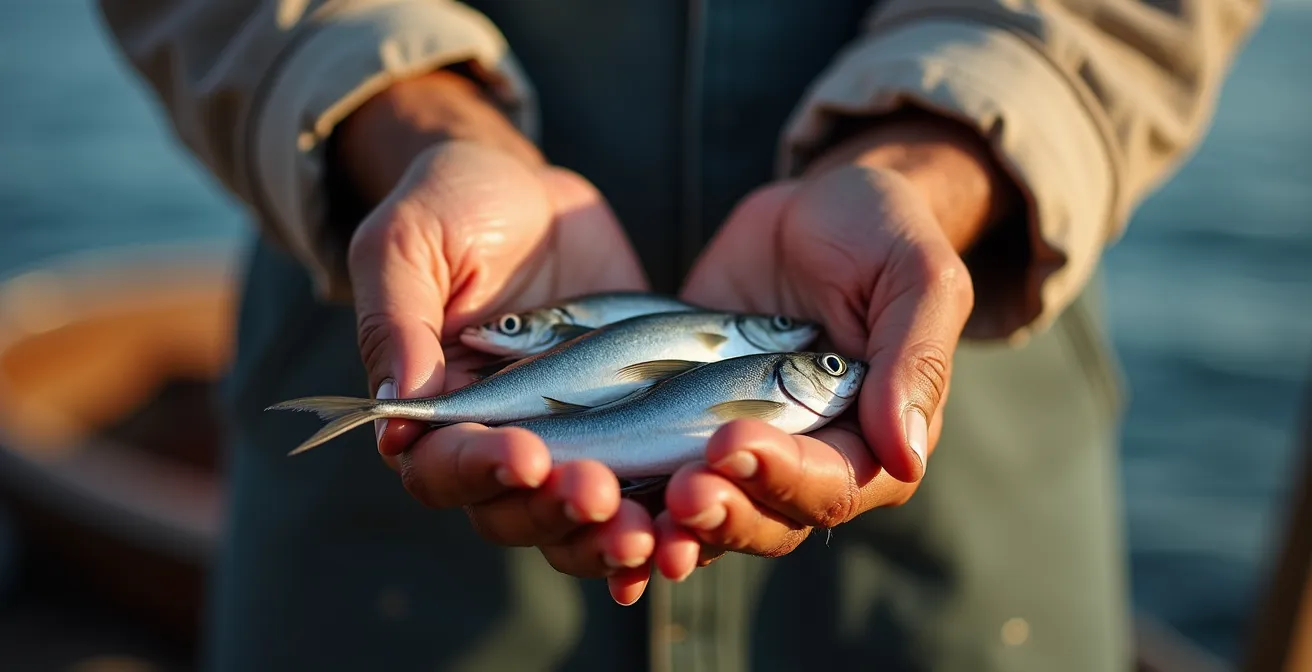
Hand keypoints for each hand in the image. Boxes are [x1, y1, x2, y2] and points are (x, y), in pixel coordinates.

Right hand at [338, 70, 654, 601]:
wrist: (533, 193)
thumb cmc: (452, 207)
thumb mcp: (409, 243)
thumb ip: (397, 322)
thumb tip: (395, 414)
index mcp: (434, 412)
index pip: (442, 469)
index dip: (480, 471)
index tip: (524, 455)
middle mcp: (498, 441)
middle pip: (515, 513)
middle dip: (556, 510)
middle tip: (595, 492)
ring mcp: (570, 440)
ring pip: (581, 520)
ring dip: (612, 536)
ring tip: (651, 531)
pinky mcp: (629, 427)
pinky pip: (644, 489)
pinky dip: (668, 517)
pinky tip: (694, 527)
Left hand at [655, 112, 1019, 579]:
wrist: (814, 207)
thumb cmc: (881, 233)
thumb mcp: (915, 275)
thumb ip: (914, 360)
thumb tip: (906, 455)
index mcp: (874, 441)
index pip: (831, 485)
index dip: (783, 476)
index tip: (731, 444)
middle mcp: (808, 459)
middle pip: (765, 519)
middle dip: (721, 514)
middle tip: (678, 493)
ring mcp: (743, 447)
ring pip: (707, 515)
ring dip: (669, 525)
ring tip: (625, 513)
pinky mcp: (684, 424)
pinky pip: (656, 474)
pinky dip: (628, 497)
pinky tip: (589, 493)